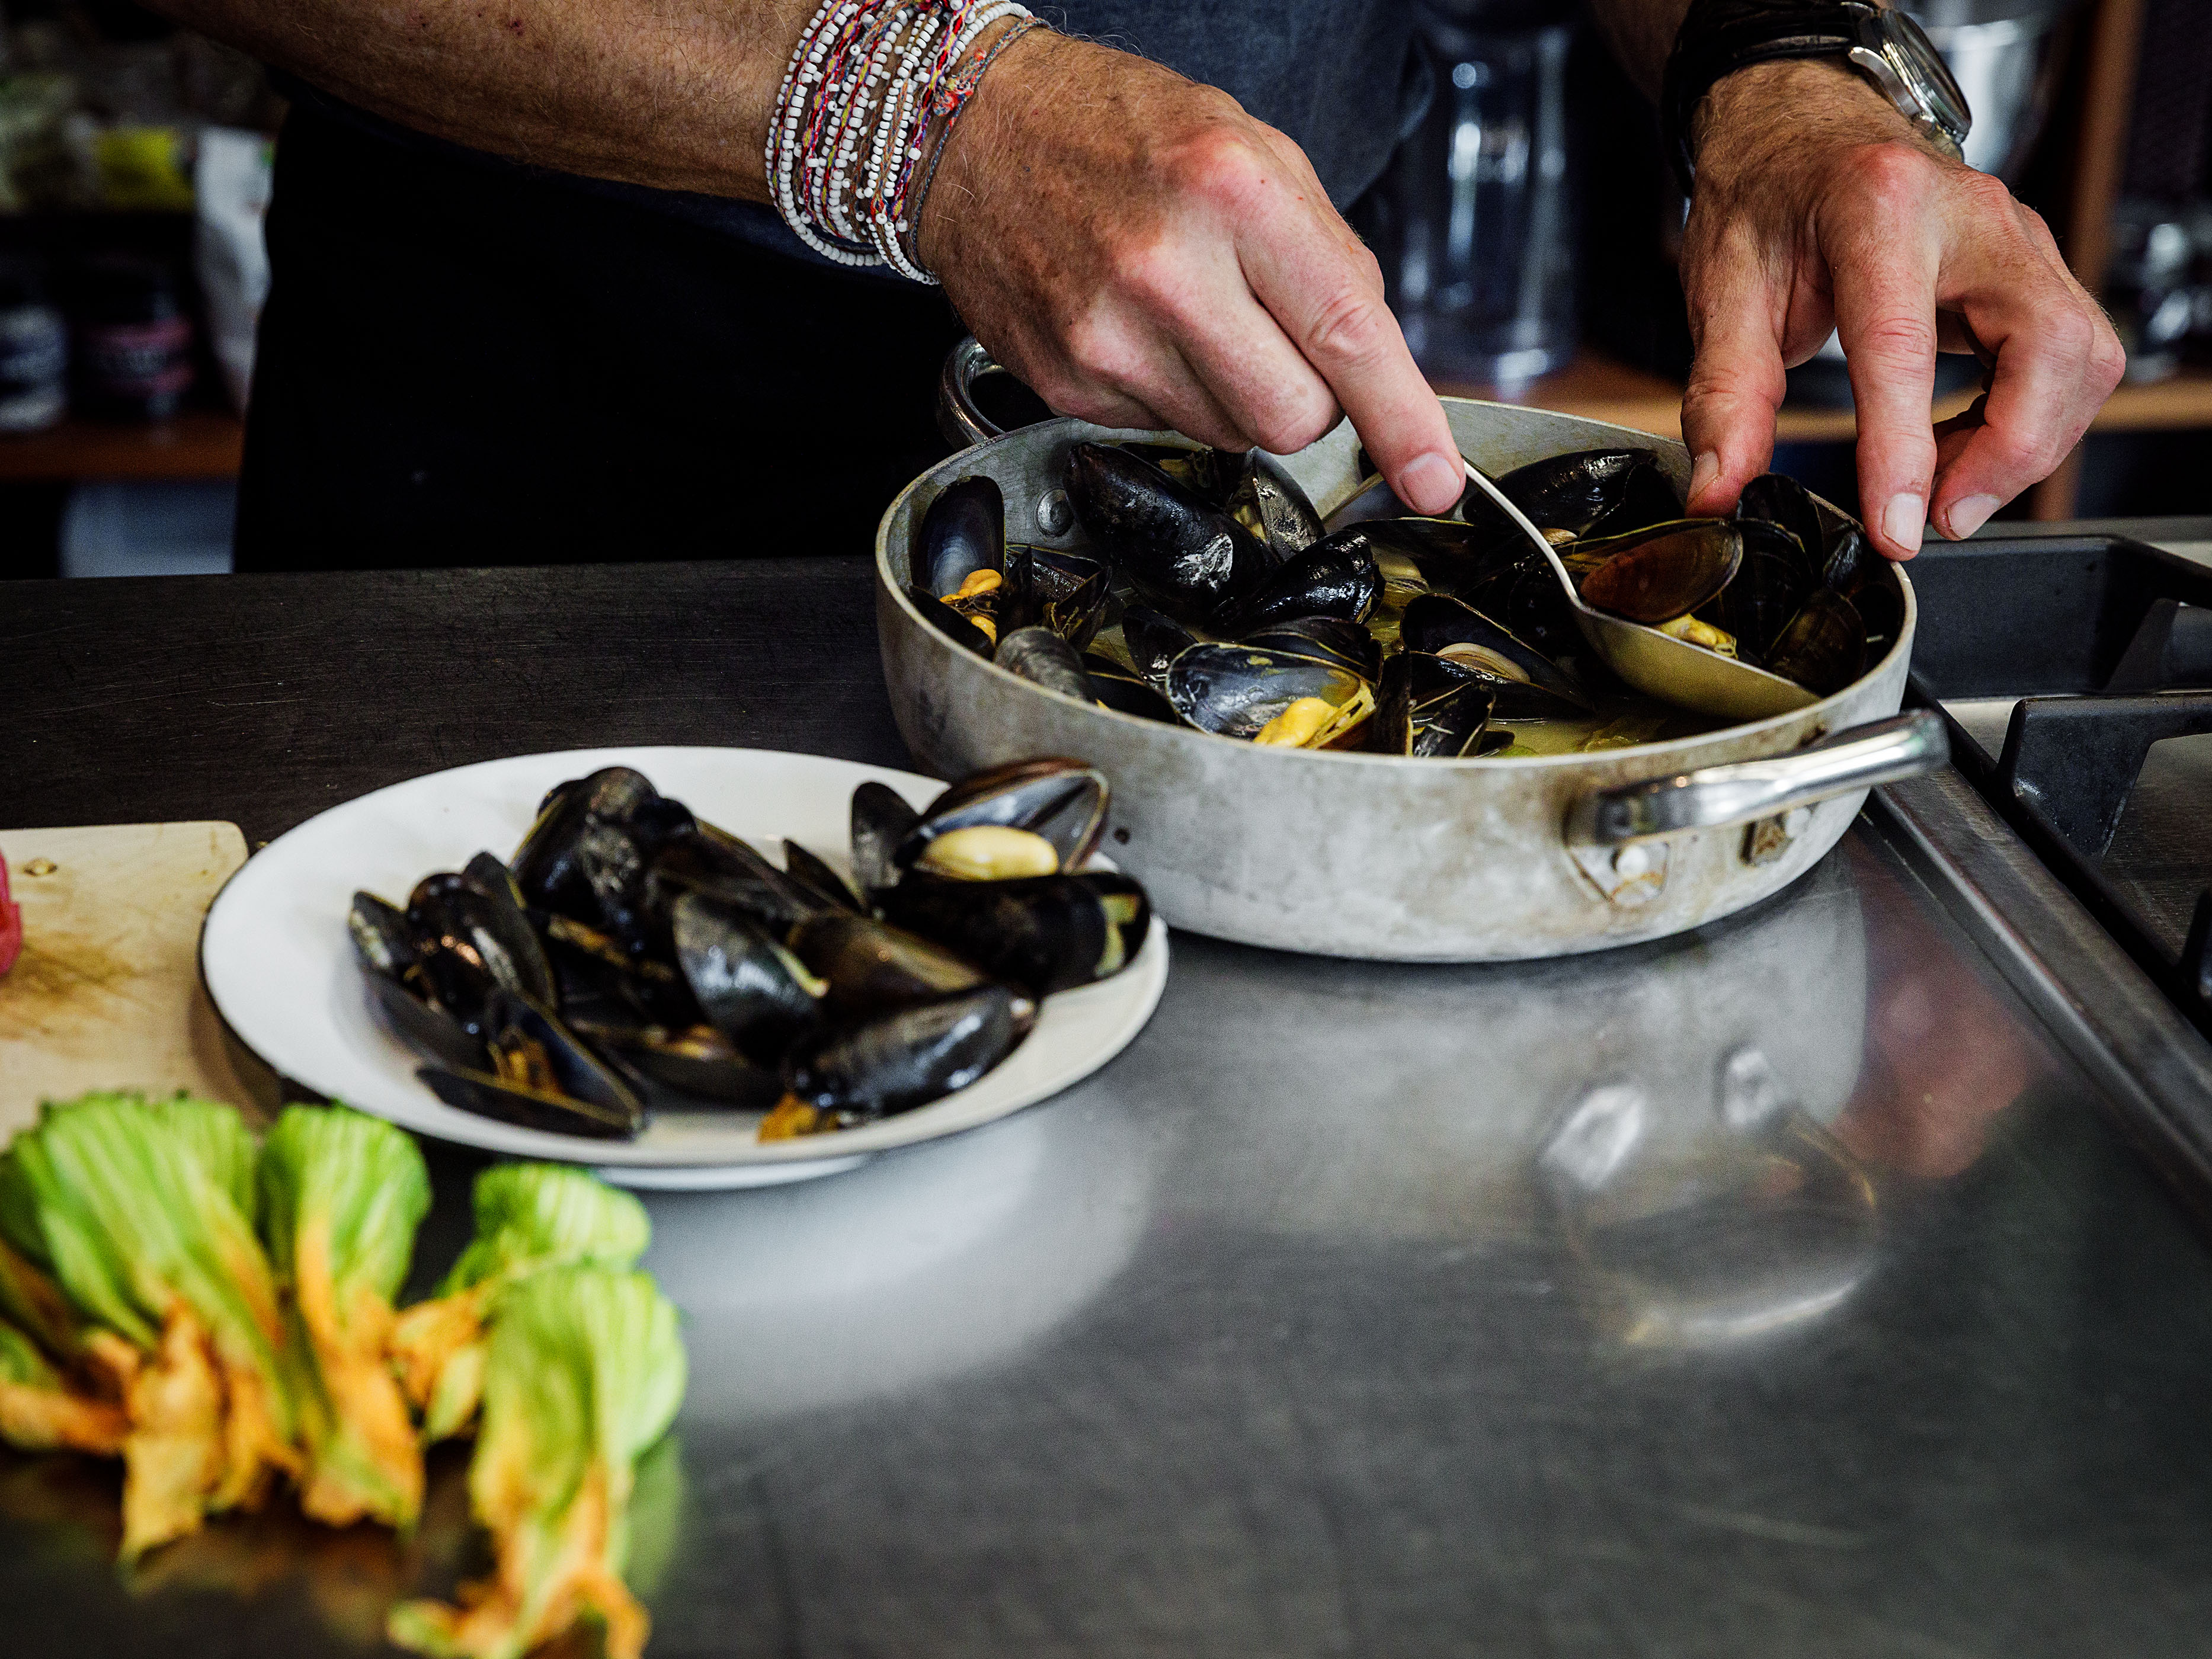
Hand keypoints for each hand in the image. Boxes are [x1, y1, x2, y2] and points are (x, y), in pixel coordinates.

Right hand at [916, 30, 1464, 514]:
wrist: (974, 134)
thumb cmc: (1117, 131)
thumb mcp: (1253, 149)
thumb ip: (1328, 255)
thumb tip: (1379, 364)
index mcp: (1232, 192)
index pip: (1345, 336)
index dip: (1402, 420)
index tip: (1432, 477)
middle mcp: (1167, 269)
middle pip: (1293, 418)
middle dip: (1309, 400)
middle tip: (1277, 339)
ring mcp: (1108, 336)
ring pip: (1232, 436)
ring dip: (1238, 395)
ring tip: (1193, 315)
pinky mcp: (1069, 382)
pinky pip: (1164, 430)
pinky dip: (1172, 392)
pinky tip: (1142, 329)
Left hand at [1676, 59, 2125, 558]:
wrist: (1801, 133)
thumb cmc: (1767, 199)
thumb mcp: (1721, 291)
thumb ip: (1724, 398)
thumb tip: (1718, 490)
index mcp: (1878, 210)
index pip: (1905, 347)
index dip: (1904, 452)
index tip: (1896, 527)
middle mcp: (1972, 215)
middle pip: (2050, 346)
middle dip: (2010, 453)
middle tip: (1937, 515)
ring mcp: (2017, 237)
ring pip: (2081, 357)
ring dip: (2024, 445)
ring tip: (1940, 484)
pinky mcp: (2035, 268)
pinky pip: (2070, 360)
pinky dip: (2028, 423)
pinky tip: (1959, 446)